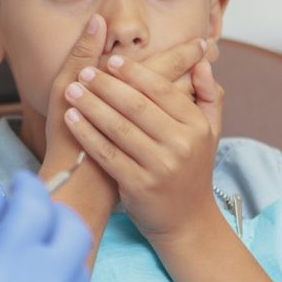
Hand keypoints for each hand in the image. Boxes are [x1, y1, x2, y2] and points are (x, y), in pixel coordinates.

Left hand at [62, 42, 223, 242]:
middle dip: (106, 85)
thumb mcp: (209, 133)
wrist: (187, 221)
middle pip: (136, 106)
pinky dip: (86, 134)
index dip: (134, 73)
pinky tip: (71, 119)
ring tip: (71, 90)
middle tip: (84, 71)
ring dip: (91, 105)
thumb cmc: (192, 170)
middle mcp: (180, 145)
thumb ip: (210, 96)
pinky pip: (106, 153)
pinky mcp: (138, 186)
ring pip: (118, 128)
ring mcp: (159, 167)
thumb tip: (202, 62)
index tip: (111, 60)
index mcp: (196, 126)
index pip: (161, 90)